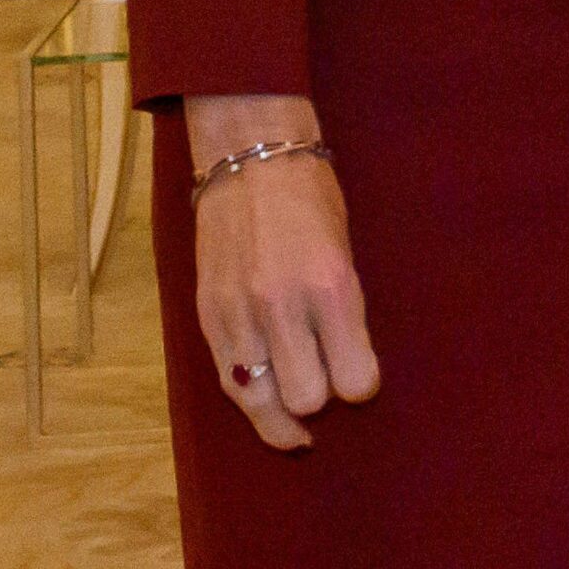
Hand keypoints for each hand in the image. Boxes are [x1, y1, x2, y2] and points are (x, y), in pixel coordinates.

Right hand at [185, 94, 380, 448]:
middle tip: (325, 377)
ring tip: (294, 416)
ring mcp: (239, 312)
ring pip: (261, 403)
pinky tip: (264, 394)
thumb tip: (347, 377)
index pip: (354, 381)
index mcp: (329, 284)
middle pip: (307, 399)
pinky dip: (250, 393)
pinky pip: (228, 381)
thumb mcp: (345, 249)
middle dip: (321, 395)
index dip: (361, 383)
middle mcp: (282, 304)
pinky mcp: (208, 314)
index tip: (360, 373)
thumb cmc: (311, 196)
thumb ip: (344, 312)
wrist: (250, 153)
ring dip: (281, 409)